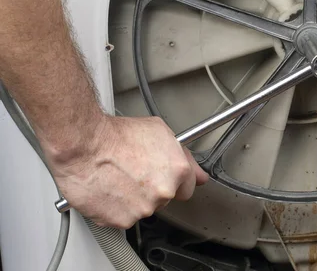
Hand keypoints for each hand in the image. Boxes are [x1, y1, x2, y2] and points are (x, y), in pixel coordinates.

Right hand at [46, 115, 208, 228]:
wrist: (84, 146)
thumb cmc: (116, 136)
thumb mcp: (159, 131)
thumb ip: (182, 155)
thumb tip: (198, 173)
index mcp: (177, 171)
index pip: (189, 186)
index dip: (176, 180)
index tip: (166, 177)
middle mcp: (163, 192)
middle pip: (165, 198)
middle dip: (153, 188)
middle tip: (135, 171)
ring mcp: (143, 209)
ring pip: (144, 209)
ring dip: (134, 198)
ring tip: (119, 177)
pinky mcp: (121, 220)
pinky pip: (123, 218)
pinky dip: (116, 208)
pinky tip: (109, 189)